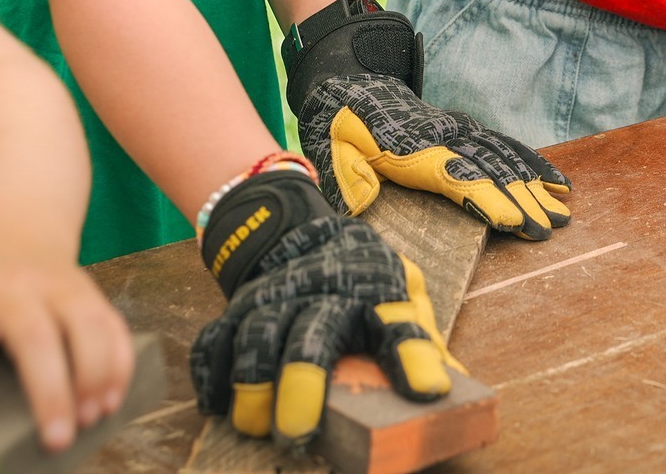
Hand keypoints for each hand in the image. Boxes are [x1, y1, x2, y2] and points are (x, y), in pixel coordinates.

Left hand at [0, 215, 132, 450]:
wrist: (14, 224)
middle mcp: (12, 286)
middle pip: (34, 336)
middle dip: (49, 390)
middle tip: (54, 441)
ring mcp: (58, 284)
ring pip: (84, 325)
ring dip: (95, 374)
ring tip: (93, 419)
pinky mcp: (90, 289)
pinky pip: (113, 323)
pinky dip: (120, 361)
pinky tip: (115, 398)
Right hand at [191, 171, 456, 442]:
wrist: (303, 235)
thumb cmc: (364, 280)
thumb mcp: (403, 295)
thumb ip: (425, 341)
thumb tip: (454, 393)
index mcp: (378, 293)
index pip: (401, 325)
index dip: (415, 359)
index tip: (429, 392)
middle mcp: (325, 293)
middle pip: (314, 334)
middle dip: (303, 381)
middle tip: (297, 431)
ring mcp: (276, 298)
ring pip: (258, 334)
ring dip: (252, 382)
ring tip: (254, 424)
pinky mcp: (238, 308)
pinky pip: (216, 339)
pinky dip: (211, 373)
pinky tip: (217, 405)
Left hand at [285, 0, 570, 238]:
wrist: (353, 83)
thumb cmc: (341, 127)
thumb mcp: (331, 152)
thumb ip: (347, 178)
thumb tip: (364, 201)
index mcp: (411, 149)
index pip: (454, 177)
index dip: (484, 198)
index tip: (511, 220)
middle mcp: (445, 136)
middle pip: (489, 170)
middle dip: (522, 201)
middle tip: (549, 229)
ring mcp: (460, 130)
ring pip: (504, 159)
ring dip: (534, 186)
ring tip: (562, 214)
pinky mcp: (468, 129)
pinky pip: (506, 146)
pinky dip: (534, 163)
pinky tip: (558, 183)